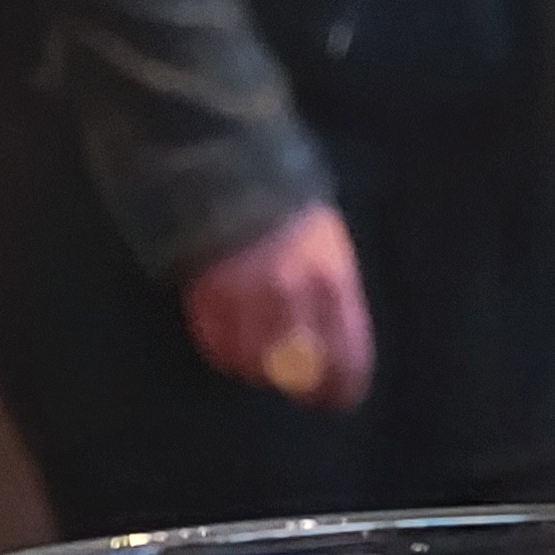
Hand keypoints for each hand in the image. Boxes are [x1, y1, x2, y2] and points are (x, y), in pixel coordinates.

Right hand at [182, 204, 374, 411]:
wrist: (224, 155)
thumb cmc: (283, 196)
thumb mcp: (326, 238)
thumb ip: (331, 288)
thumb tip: (331, 338)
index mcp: (331, 278)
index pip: (347, 355)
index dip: (343, 386)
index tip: (338, 399)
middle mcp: (292, 294)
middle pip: (300, 371)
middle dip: (302, 386)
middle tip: (299, 391)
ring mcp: (247, 297)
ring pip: (255, 364)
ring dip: (259, 370)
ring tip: (261, 362)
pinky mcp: (206, 295)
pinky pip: (217, 346)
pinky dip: (224, 353)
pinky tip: (230, 347)